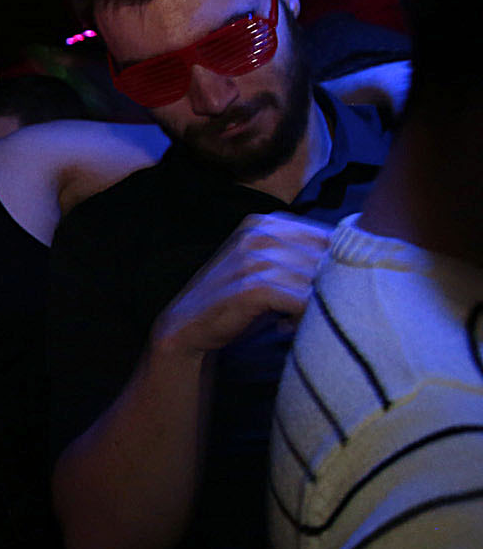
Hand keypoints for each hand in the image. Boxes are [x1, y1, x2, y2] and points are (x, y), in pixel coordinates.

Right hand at [154, 213, 330, 356]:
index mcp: (266, 221)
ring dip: (318, 305)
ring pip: (318, 279)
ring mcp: (254, 257)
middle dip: (332, 287)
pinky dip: (303, 317)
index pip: (331, 235)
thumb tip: (360, 259)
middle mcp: (261, 232)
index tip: (332, 289)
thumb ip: (302, 255)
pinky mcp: (252, 285)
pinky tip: (288, 327)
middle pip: (328, 257)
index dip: (342, 266)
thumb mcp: (268, 267)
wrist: (189, 324)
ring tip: (300, 321)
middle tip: (316, 310)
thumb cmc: (238, 300)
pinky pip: (302, 300)